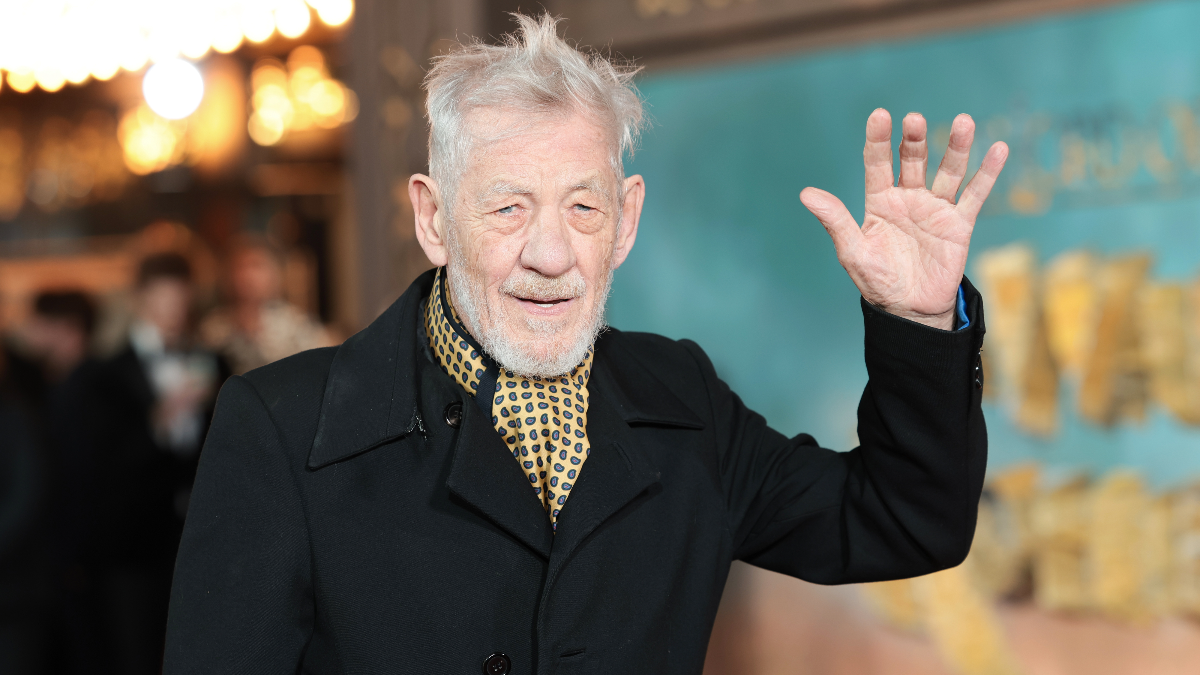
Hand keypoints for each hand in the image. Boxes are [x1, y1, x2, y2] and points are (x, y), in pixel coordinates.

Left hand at [800, 109, 1007, 329]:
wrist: (909, 310)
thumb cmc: (877, 281)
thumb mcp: (852, 251)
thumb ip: (835, 220)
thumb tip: (806, 194)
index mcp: (879, 201)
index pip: (877, 163)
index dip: (878, 140)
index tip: (879, 116)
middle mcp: (908, 198)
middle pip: (913, 160)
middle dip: (914, 140)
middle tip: (915, 120)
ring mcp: (935, 208)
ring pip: (948, 171)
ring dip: (956, 147)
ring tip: (964, 121)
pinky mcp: (959, 223)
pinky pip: (975, 195)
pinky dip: (988, 173)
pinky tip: (998, 149)